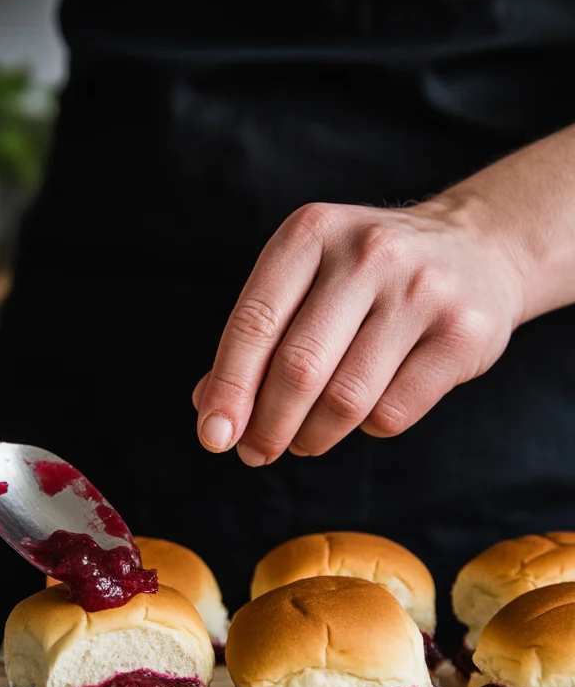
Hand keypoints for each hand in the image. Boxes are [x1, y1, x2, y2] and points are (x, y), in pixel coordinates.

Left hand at [193, 199, 526, 463]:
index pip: (255, 322)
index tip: (213, 436)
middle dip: (267, 425)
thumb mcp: (306, 281)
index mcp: (312, 233)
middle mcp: (368, 253)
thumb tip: (208, 408)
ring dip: (312, 437)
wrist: (478, 247)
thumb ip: (258, 337)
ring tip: (303, 442)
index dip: (228, 388)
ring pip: (345, 398)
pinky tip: (365, 414)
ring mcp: (421, 291)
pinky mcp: (463, 333)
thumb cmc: (367, 277)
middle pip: (299, 368)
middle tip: (256, 454)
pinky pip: (393, 411)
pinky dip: (366, 428)